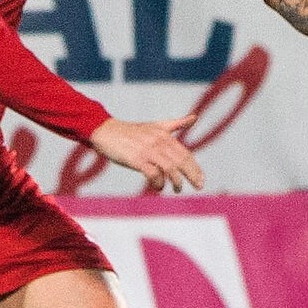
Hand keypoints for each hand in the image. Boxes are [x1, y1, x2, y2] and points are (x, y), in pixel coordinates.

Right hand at [89, 114, 204, 192]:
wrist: (106, 131)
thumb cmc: (131, 132)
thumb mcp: (156, 126)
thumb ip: (176, 124)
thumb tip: (195, 117)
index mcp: (164, 135)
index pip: (185, 153)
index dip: (195, 168)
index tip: (201, 180)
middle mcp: (158, 142)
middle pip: (181, 161)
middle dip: (192, 175)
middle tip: (199, 187)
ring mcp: (147, 151)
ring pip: (170, 168)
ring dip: (176, 182)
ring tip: (177, 189)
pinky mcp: (136, 160)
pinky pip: (153, 174)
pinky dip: (158, 183)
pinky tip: (158, 186)